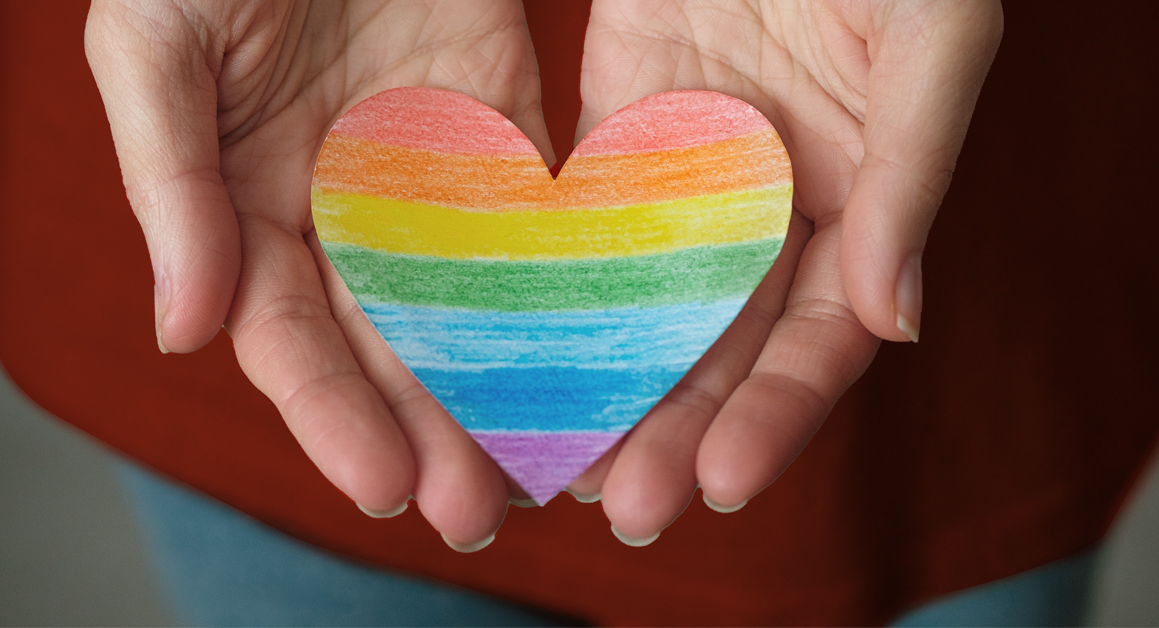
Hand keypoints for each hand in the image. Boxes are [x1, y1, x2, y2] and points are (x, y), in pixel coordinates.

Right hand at [85, 0, 555, 549]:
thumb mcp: (159, 45)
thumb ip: (168, 185)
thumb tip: (181, 334)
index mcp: (248, 207)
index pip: (291, 337)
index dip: (333, 415)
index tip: (385, 485)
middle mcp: (342, 214)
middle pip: (390, 344)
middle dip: (432, 430)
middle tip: (481, 510)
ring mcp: (427, 182)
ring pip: (471, 307)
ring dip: (506, 388)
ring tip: (549, 469)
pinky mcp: (504, 137)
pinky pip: (539, 227)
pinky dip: (567, 294)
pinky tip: (600, 358)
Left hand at [564, 0, 1002, 543]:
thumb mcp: (926, 35)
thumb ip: (912, 170)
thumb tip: (896, 323)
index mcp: (862, 196)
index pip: (820, 335)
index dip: (776, 412)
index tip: (722, 483)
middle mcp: (773, 203)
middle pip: (723, 340)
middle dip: (679, 427)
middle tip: (626, 506)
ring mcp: (690, 173)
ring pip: (645, 299)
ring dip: (608, 382)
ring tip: (559, 465)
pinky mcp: (615, 129)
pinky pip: (580, 222)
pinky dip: (552, 290)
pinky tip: (516, 355)